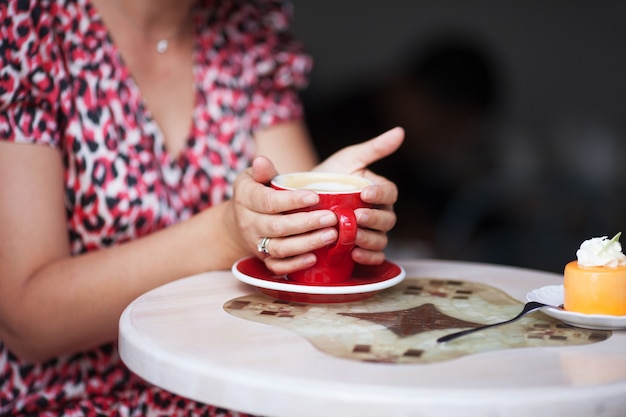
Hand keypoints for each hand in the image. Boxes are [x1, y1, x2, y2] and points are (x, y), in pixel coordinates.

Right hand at [229, 156, 341, 274]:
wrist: (239, 220)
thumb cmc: (257, 192)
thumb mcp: (255, 176)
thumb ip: (263, 171)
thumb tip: (261, 161)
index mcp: (246, 198)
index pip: (268, 201)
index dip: (292, 201)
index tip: (315, 197)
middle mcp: (249, 223)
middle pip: (277, 227)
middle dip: (306, 223)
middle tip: (331, 218)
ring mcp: (255, 243)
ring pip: (280, 248)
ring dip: (307, 244)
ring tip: (331, 235)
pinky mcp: (263, 259)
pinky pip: (277, 267)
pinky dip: (295, 265)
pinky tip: (314, 258)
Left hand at [314, 127, 403, 264]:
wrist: (304, 200)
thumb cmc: (330, 176)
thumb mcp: (349, 159)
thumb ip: (374, 148)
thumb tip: (400, 131)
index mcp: (379, 191)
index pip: (390, 193)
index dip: (380, 193)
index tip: (365, 192)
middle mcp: (379, 213)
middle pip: (387, 219)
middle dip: (373, 218)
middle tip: (357, 216)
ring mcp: (371, 232)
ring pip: (381, 239)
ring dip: (369, 239)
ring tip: (353, 237)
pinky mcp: (361, 248)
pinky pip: (373, 257)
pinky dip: (368, 257)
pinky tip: (355, 254)